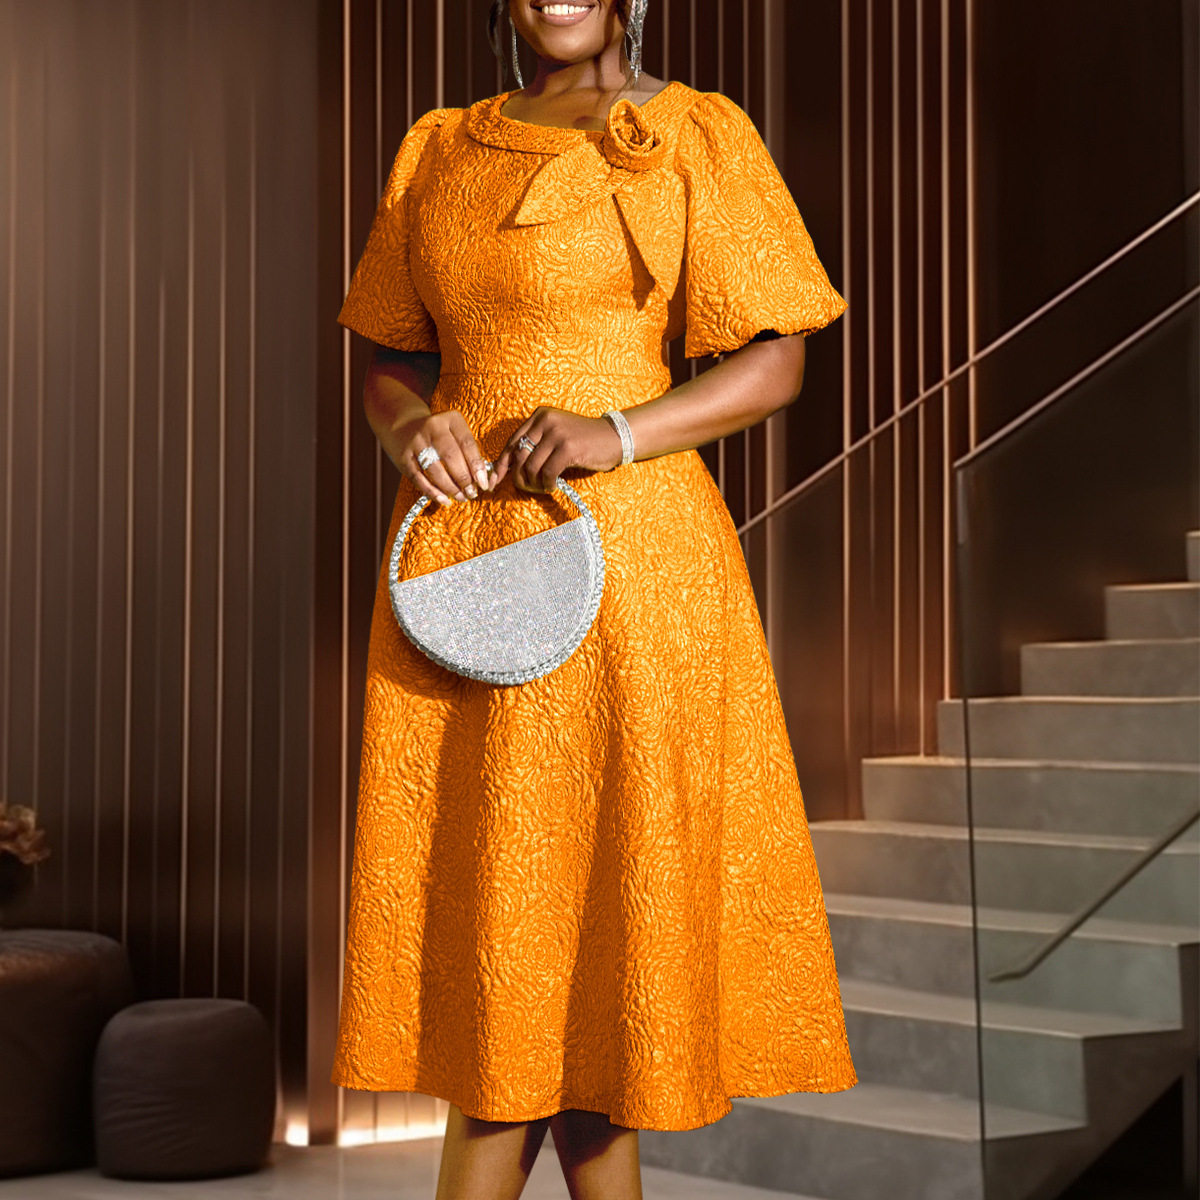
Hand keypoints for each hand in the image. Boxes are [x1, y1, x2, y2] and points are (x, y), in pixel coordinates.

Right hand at [398, 409, 493, 506]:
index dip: (477, 466)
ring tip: (461, 497)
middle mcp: (433, 427)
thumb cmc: (439, 435)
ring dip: (450, 487)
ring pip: (435, 469)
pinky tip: (444, 500)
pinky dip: (433, 492)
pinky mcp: (403, 457)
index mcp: (451, 419)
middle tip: (472, 493)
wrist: (404, 427)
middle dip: (464, 479)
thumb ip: (467, 451)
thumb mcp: (455, 433)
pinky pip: (419, 478)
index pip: (467, 443)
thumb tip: (481, 479)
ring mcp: (416, 442)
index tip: (484, 483)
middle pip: (451, 456)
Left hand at [490, 407, 625, 492]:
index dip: (502, 464)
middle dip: (519, 477)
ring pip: (531, 467)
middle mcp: (545, 420)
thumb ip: (536, 446)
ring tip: (543, 487)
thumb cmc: (584, 442)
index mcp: (539, 416)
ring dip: (534, 483)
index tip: (495, 481)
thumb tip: (510, 470)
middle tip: (528, 488)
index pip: (512, 442)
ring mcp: (557, 433)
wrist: (614, 438)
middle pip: (518, 456)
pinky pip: (547, 473)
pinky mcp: (568, 448)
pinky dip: (547, 484)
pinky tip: (553, 486)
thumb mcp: (556, 436)